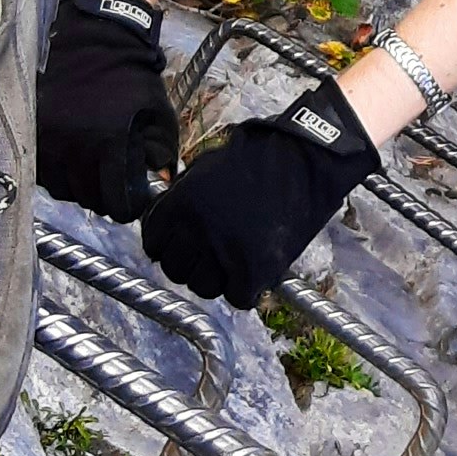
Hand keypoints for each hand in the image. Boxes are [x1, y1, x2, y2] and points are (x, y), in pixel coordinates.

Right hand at [38, 0, 180, 218]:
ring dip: (77, 189)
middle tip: (112, 192)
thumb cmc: (132, 76)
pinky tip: (70, 164)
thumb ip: (162, 150)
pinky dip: (55, 174)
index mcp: (109, 143)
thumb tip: (161, 179)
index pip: (114, 200)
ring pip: (60, 188)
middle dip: (104, 200)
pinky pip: (41, 169)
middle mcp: (75, 146)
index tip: (131, 203)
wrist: (95, 39)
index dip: (127, 207)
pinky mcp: (33, 129)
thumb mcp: (158, 111)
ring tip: (90, 178)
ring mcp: (50, 139)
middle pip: (86, 198)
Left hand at [142, 80, 377, 307]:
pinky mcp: (255, 270)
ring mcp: (224, 253)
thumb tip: (165, 222)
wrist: (303, 159)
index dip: (166, 246)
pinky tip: (253, 274)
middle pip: (175, 270)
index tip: (181, 246)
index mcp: (179, 206)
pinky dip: (245, 290)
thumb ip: (181, 196)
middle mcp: (195, 232)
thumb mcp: (204, 168)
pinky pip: (238, 297)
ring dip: (215, 280)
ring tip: (231, 266)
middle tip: (208, 257)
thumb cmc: (256, 158)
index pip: (153, 243)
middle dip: (189, 265)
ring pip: (203, 288)